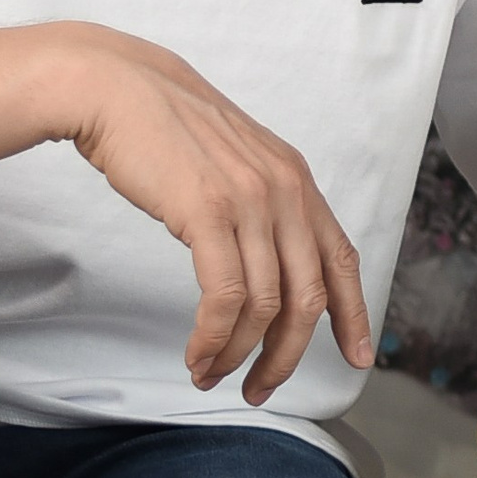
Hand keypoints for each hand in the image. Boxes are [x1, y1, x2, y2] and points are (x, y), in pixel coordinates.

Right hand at [60, 25, 371, 404]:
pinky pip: (224, 298)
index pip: (342, 259)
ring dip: (239, 354)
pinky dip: (213, 337)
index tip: (359, 357)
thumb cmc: (168, 130)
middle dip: (287, 356)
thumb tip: (269, 262)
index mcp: (298, 182)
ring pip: (266, 306)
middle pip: (308, 298)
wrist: (118, 88)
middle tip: (260, 389)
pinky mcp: (208, 213)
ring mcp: (251, 202)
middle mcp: (286, 192)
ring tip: (211, 375)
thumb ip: (262, 205)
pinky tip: (197, 353)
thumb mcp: (236, 163)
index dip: (354, 314)